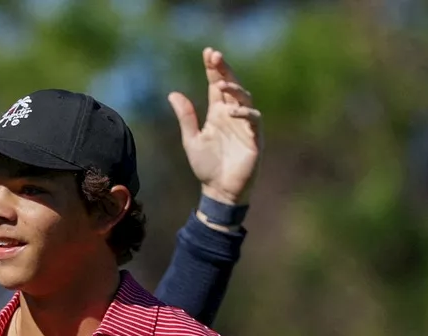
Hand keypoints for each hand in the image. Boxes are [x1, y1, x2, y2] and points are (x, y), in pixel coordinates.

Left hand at [168, 47, 262, 205]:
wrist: (219, 191)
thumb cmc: (206, 167)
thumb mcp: (192, 139)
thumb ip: (186, 117)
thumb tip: (173, 94)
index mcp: (218, 113)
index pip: (216, 85)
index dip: (213, 69)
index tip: (208, 52)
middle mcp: (232, 115)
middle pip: (231, 86)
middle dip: (224, 70)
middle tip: (215, 55)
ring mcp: (245, 125)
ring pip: (244, 99)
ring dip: (234, 89)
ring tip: (220, 84)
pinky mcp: (254, 138)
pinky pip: (254, 119)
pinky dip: (244, 113)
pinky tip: (231, 110)